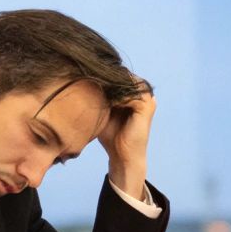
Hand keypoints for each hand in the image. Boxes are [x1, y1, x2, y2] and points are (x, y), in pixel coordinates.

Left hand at [98, 80, 154, 197]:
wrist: (121, 155)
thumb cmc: (111, 135)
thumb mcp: (102, 110)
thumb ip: (100, 95)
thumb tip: (83, 78)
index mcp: (134, 93)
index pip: (119, 75)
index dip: (104, 75)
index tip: (87, 77)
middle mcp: (143, 93)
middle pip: (124, 76)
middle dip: (108, 78)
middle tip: (90, 80)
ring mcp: (147, 99)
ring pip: (127, 82)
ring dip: (113, 86)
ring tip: (98, 90)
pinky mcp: (147, 107)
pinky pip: (131, 95)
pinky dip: (118, 97)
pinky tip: (107, 103)